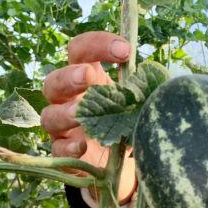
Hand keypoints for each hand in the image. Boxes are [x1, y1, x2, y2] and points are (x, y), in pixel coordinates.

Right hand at [41, 31, 135, 201]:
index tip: (125, 51)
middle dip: (69, 76)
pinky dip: (68, 147)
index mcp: (88, 78)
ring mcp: (63, 128)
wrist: (125, 163)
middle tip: (88, 76)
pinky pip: (57, 149)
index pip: (80, 51)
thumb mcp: (139, 100)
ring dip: (64, 112)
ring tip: (78, 114)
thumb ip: (143, 86)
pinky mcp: (66, 154)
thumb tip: (159, 77)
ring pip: (48, 116)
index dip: (97, 44)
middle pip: (54, 81)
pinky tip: (83, 146)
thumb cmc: (129, 122)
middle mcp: (69, 100)